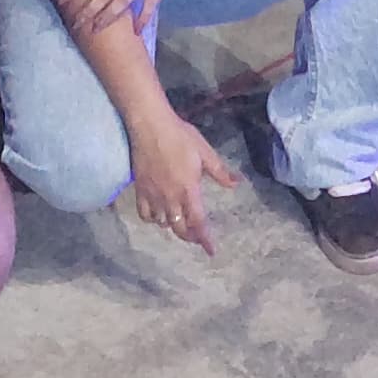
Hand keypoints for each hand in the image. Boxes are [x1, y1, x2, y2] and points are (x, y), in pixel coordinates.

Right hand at [123, 109, 241, 253]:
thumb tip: (237, 183)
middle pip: (180, 228)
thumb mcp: (204, 151)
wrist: (149, 125)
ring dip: (174, 226)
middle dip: (191, 236)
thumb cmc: (179, 136)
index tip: (211, 251)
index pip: (198, 222)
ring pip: (163, 223)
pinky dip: (153, 219)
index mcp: (189, 190)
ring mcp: (153, 195)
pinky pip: (145, 214)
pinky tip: (159, 214)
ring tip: (180, 221)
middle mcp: (170, 198)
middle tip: (198, 236)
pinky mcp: (140, 190)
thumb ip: (220, 171)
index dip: (205, 239)